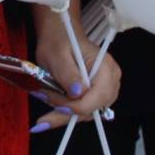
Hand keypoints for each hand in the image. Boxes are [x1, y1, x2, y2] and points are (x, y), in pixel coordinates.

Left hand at [29, 0, 120, 131]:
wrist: (61, 37)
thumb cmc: (59, 42)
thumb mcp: (58, 56)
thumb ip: (68, 74)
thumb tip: (77, 94)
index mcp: (105, 67)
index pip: (98, 97)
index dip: (77, 107)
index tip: (56, 107)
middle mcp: (111, 80)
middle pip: (93, 108)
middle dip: (68, 113)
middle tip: (43, 117)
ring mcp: (106, 89)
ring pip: (87, 113)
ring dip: (65, 114)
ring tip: (46, 104)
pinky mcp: (97, 95)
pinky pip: (84, 110)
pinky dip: (67, 112)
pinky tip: (52, 109)